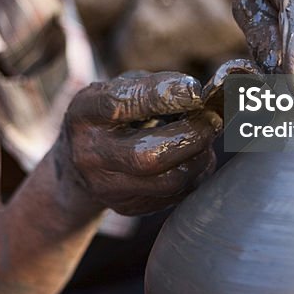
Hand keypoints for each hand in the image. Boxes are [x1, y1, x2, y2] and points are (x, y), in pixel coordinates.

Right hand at [54, 71, 220, 215]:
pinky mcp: (128, 206)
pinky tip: (196, 156)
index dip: (161, 96)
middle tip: (211, 119)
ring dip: (199, 157)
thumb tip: (198, 94)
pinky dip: (195, 173)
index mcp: (85, 113)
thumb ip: (155, 86)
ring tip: (206, 136)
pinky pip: (175, 195)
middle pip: (147, 155)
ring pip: (168, 181)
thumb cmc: (114, 114)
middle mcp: (90, 154)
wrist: (82, 159)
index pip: (119, 105)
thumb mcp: (121, 88)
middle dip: (190, 135)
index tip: (194, 91)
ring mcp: (107, 187)